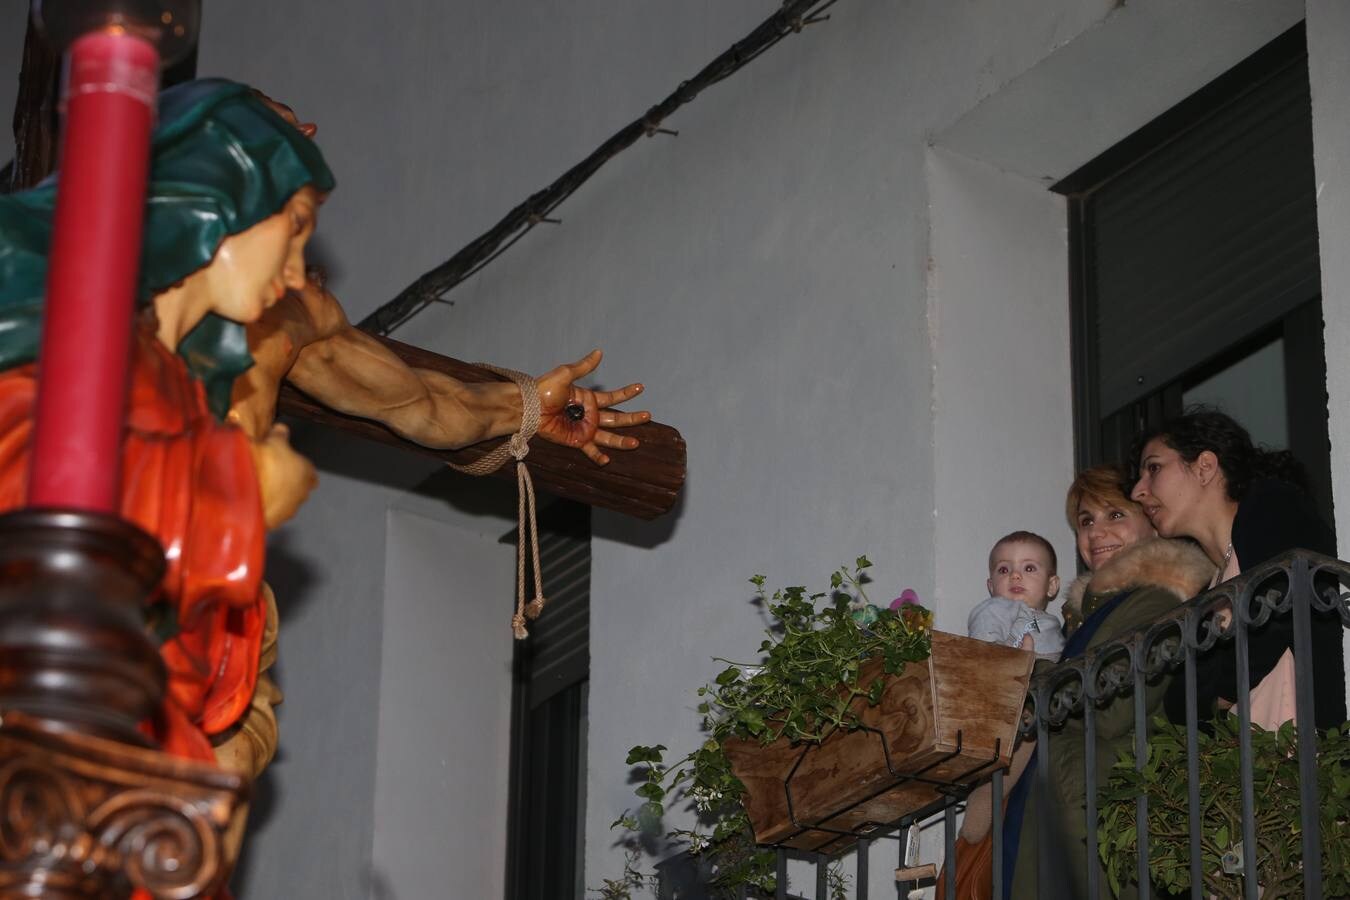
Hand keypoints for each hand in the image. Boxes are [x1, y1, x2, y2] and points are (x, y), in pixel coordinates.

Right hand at [249, 422, 317, 527]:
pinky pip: (271, 513)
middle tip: (271, 474)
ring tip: (259, 487)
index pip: (309, 471)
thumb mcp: (274, 441)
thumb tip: (282, 429)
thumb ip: (280, 435)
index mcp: (307, 472)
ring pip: (285, 502)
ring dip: (275, 497)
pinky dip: (264, 507)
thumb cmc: (265, 463)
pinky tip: (252, 499)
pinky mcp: (274, 522)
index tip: (288, 463)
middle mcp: (303, 493)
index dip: (298, 466)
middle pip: (298, 488)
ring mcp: (289, 510)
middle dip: (287, 482)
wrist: (247, 489)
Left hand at [536, 349, 648, 464]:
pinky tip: (607, 460)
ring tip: (635, 443)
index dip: (626, 393)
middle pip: (615, 419)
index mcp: (588, 399)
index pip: (612, 397)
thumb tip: (599, 352)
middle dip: (632, 418)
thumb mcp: (566, 374)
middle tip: (647, 416)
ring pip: (608, 437)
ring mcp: (583, 429)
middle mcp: (589, 415)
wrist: (530, 407)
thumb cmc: (544, 389)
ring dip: (621, 441)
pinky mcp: (575, 440)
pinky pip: (589, 450)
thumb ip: (584, 366)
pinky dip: (598, 457)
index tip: (640, 387)